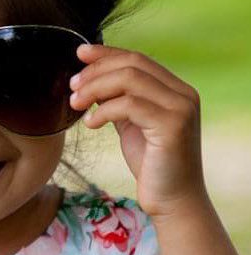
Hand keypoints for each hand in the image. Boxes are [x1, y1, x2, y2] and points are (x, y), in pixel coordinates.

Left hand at [69, 44, 207, 218]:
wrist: (173, 201)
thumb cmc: (151, 164)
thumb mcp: (130, 124)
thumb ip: (118, 100)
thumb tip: (90, 79)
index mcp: (175, 89)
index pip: (137, 59)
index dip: (106, 53)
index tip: (79, 53)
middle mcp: (183, 94)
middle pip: (133, 64)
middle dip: (96, 71)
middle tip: (72, 86)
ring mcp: (181, 108)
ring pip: (130, 80)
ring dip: (95, 88)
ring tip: (75, 103)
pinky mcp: (173, 125)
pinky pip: (129, 105)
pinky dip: (103, 111)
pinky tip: (91, 124)